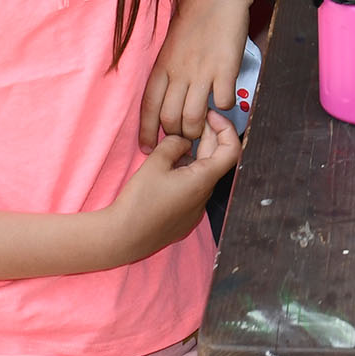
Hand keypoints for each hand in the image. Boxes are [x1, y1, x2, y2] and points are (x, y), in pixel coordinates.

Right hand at [109, 109, 246, 259]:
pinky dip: (186, 174)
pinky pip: (192, 190)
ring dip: (194, 156)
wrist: (123, 238)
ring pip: (203, 175)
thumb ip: (173, 144)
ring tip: (173, 145)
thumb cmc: (138, 202)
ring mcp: (195, 210)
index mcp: (203, 181)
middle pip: (216, 161)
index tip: (210, 117)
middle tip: (188, 124)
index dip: (225, 128)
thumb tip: (183, 141)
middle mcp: (204, 197)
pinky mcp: (184, 218)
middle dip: (206, 138)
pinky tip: (167, 168)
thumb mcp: (155, 163)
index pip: (231, 150)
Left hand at [144, 0, 262, 146]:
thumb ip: (170, 69)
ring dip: (199, 129)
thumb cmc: (195, 16)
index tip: (148, 147)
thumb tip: (169, 94)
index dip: (146, 131)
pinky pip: (222, 102)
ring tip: (205, 128)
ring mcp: (202, 71)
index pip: (148, 107)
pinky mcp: (226, 69)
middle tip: (186, 138)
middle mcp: (179, 72)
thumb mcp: (171, 43)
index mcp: (162, 66)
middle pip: (169, 118)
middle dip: (176, 136)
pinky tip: (226, 103)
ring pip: (193, 118)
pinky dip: (224, 109)